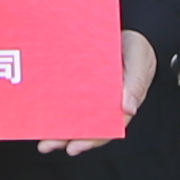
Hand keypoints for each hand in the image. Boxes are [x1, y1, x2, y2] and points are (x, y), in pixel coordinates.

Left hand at [43, 29, 161, 158]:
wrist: (133, 32)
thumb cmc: (138, 50)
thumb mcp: (139, 65)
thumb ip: (135, 85)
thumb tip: (128, 109)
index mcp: (119, 105)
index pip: (104, 128)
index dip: (90, 140)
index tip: (73, 147)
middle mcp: (102, 103)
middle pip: (84, 126)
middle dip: (65, 138)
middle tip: (46, 145)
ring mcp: (90, 94)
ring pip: (72, 114)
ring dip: (57, 125)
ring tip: (39, 136)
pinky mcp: (79, 81)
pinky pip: (67, 95)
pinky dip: (54, 103)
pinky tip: (40, 110)